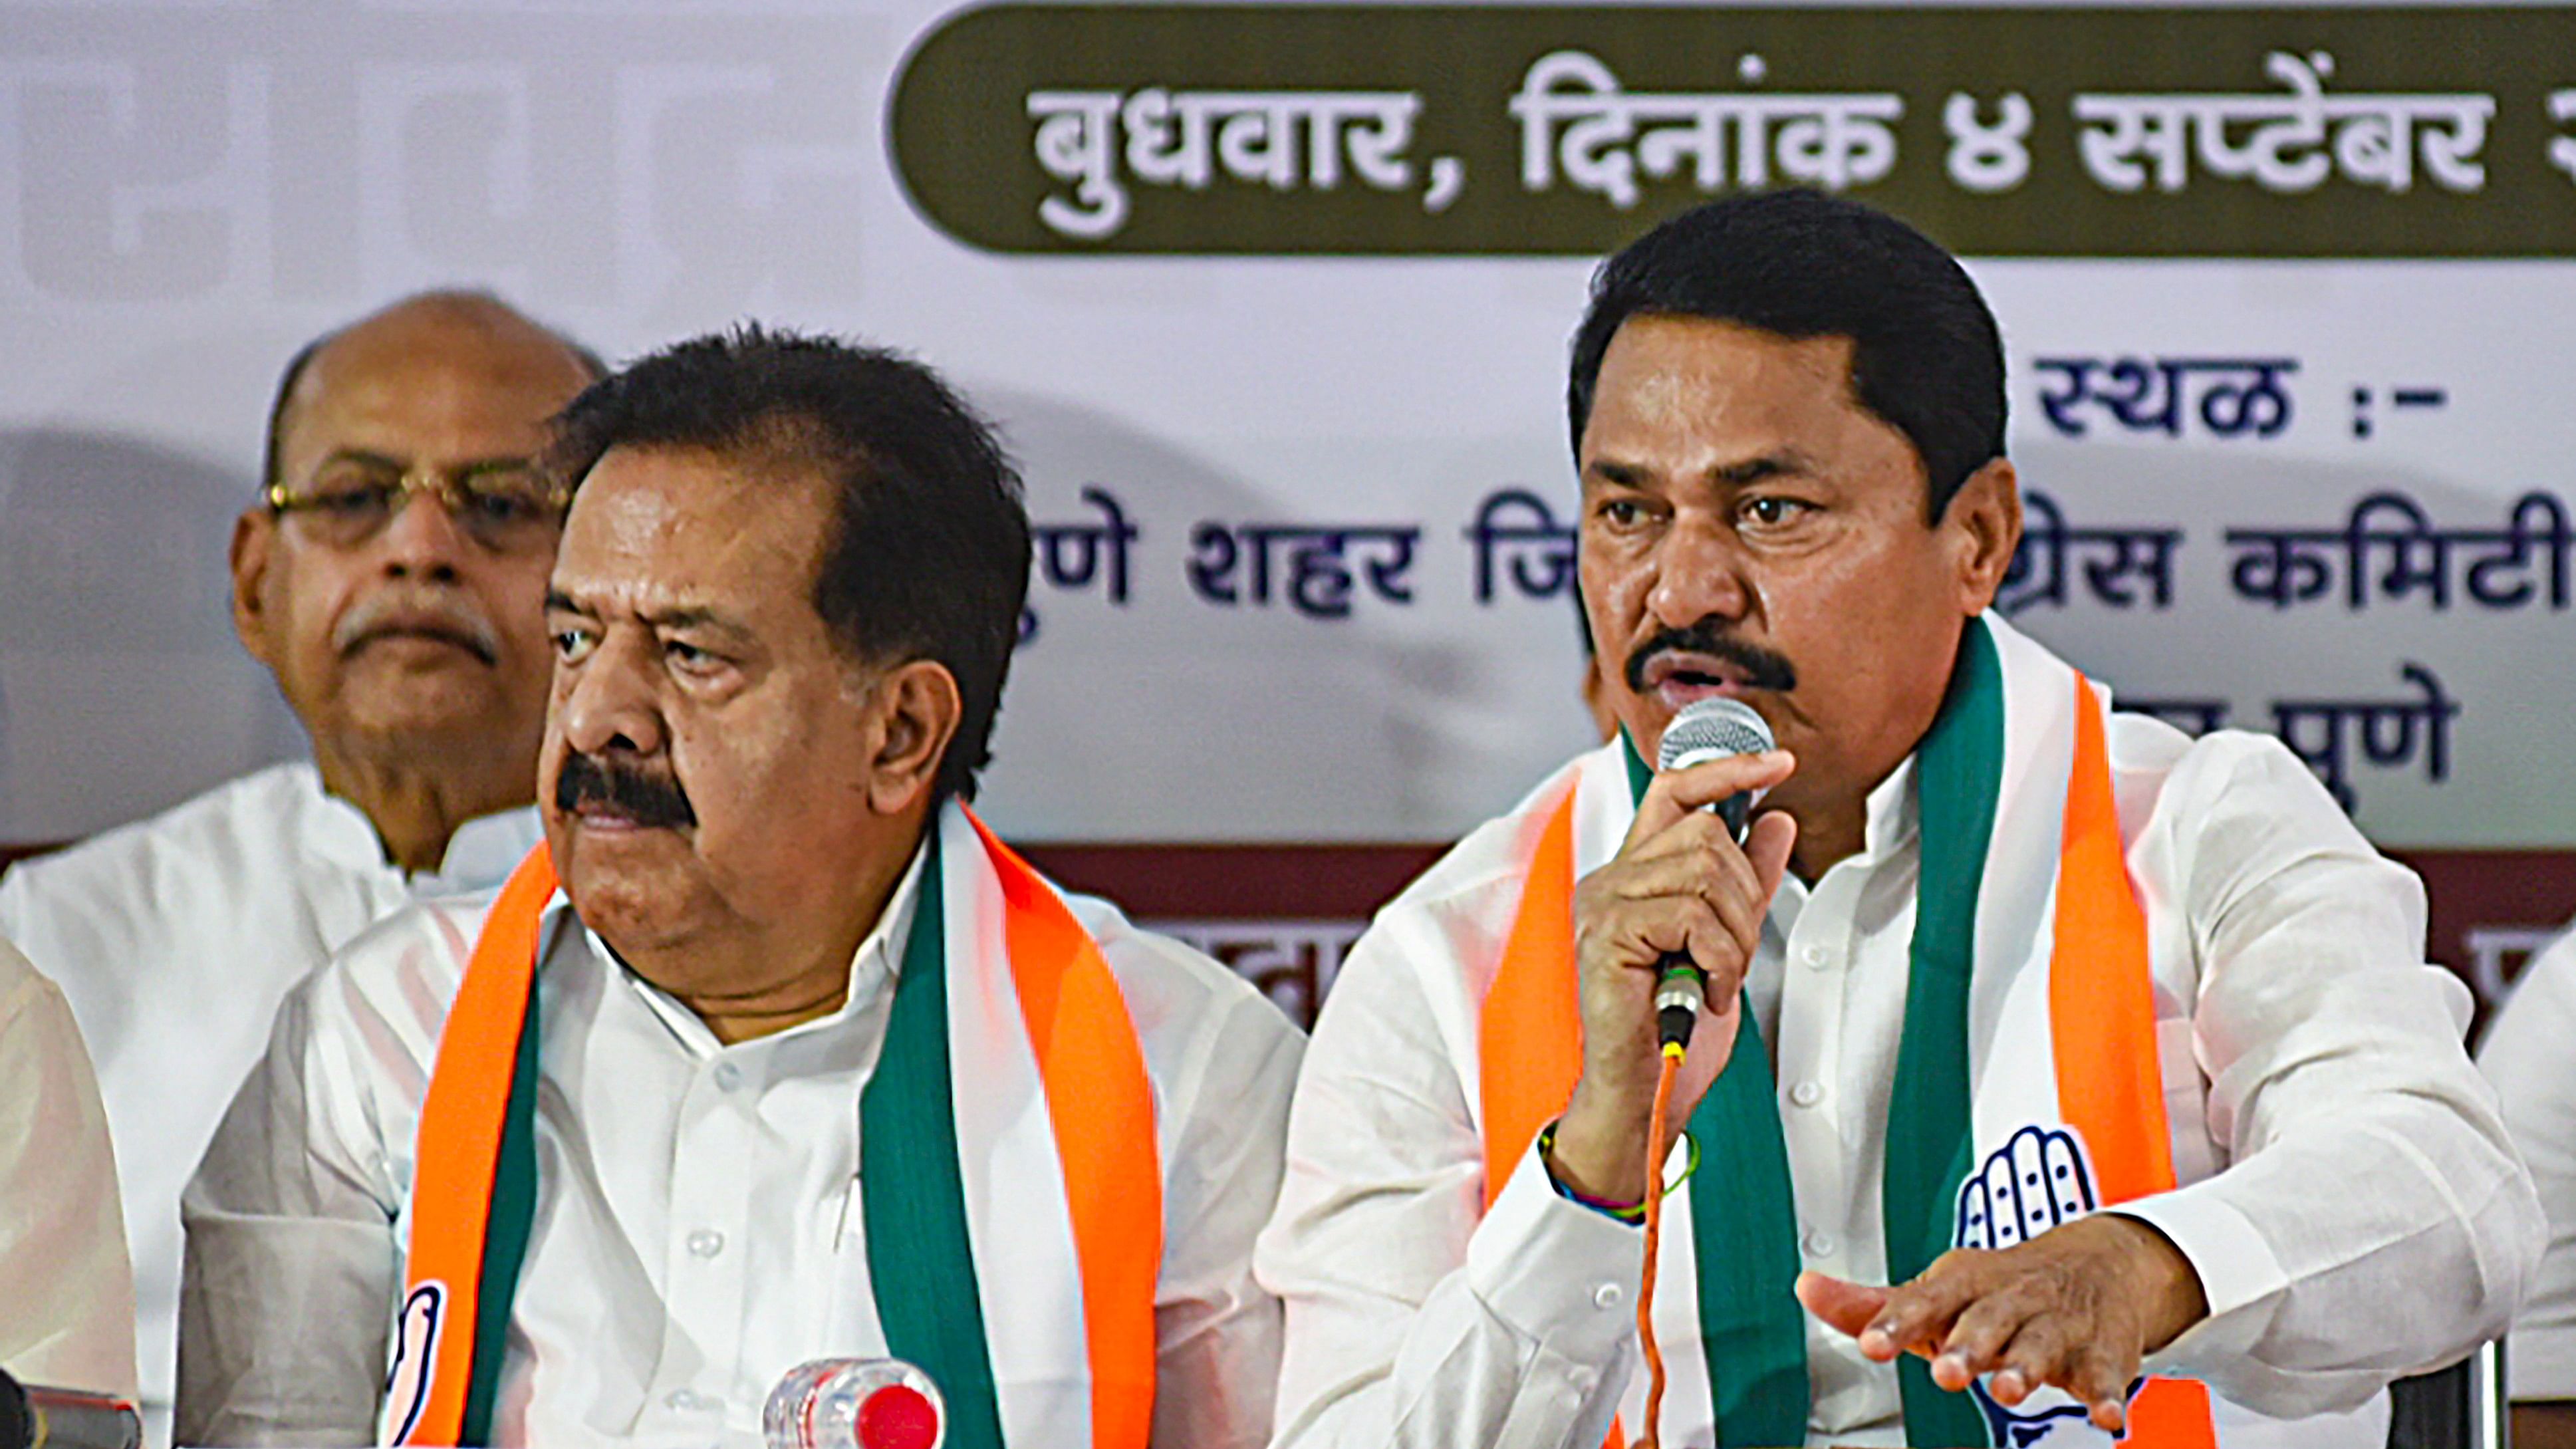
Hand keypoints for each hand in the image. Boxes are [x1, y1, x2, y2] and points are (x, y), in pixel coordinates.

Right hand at [1545, 748, 1796, 1204]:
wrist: (1645, 1093)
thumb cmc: (1673, 1028)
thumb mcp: (1727, 942)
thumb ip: (1748, 881)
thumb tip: (1775, 820)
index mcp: (1634, 875)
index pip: (1675, 792)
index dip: (1727, 769)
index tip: (1779, 762)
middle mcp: (1611, 880)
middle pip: (1706, 836)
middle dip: (1746, 897)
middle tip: (1733, 954)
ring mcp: (1603, 905)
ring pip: (1705, 873)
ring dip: (1734, 936)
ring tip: (1716, 978)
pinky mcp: (1605, 935)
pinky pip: (1691, 916)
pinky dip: (1718, 959)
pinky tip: (1704, 990)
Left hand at [1794, 1215, 2209, 1432]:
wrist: (2099, 1262)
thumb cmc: (2001, 1288)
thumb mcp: (1940, 1290)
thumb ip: (1875, 1304)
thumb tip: (1807, 1289)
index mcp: (1964, 1285)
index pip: (1924, 1301)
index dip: (1896, 1321)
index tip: (1871, 1344)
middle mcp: (2009, 1301)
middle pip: (1986, 1321)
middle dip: (1966, 1346)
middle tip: (1946, 1371)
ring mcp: (2057, 1327)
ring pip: (2040, 1345)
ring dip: (2026, 1367)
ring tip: (2009, 1390)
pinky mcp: (2100, 1355)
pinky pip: (2105, 1376)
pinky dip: (2107, 1394)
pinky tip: (2106, 1415)